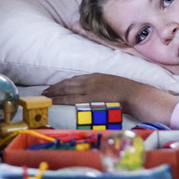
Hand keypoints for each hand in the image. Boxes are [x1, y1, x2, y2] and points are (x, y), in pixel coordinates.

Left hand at [42, 73, 178, 123]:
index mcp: (96, 77)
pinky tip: (54, 101)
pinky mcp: (90, 98)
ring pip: (66, 91)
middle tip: (43, 92)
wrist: (135, 94)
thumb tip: (97, 94)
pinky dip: (60, 99)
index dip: (63, 84)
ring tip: (44, 97)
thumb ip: (103, 88)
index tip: (54, 87)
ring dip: (54, 93)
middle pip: (68, 84)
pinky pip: (71, 98)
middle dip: (55, 88)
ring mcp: (89, 89)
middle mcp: (90, 80)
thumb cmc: (128, 93)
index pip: (75, 80)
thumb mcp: (113, 85)